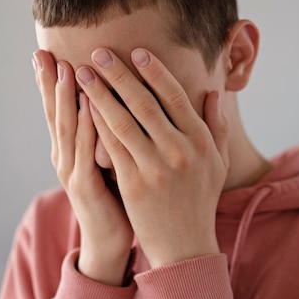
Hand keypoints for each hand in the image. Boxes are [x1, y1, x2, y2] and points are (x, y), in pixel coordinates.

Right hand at [33, 50, 133, 285]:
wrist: (110, 241)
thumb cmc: (113, 197)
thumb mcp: (105, 159)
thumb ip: (102, 133)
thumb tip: (106, 101)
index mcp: (69, 150)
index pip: (57, 110)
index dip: (49, 82)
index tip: (44, 52)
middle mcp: (65, 158)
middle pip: (54, 114)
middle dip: (48, 83)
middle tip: (41, 53)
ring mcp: (72, 172)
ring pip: (67, 129)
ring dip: (65, 99)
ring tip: (64, 68)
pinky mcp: (86, 187)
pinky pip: (87, 151)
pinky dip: (88, 126)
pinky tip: (91, 105)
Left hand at [75, 48, 228, 267]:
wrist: (184, 245)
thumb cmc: (200, 200)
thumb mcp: (217, 163)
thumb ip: (216, 126)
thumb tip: (212, 93)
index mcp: (200, 141)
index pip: (175, 96)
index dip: (155, 71)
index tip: (137, 52)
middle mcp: (179, 150)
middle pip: (144, 102)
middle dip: (118, 74)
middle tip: (99, 53)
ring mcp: (155, 167)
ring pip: (122, 120)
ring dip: (99, 93)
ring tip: (81, 73)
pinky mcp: (133, 184)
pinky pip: (111, 147)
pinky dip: (96, 124)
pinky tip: (82, 107)